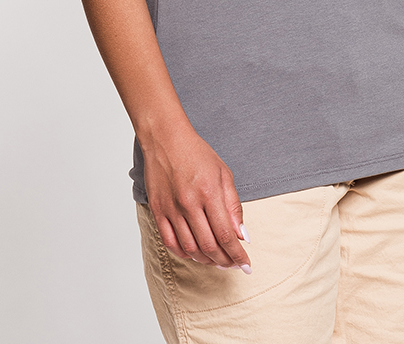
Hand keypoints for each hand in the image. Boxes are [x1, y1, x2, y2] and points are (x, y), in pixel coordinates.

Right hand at [141, 122, 251, 272]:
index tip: (246, 265)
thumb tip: (242, 235)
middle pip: (209, 246)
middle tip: (233, 264)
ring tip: (217, 261)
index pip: (225, 235)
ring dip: (206, 260)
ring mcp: (171, 209)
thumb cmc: (197, 153)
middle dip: (224, 261)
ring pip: (190, 249)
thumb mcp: (223, 173)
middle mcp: (189, 203)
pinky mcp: (157, 211)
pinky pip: (170, 243)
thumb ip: (233, 205)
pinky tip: (195, 254)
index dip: (237, 254)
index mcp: (209, 192)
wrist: (166, 139)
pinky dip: (184, 254)